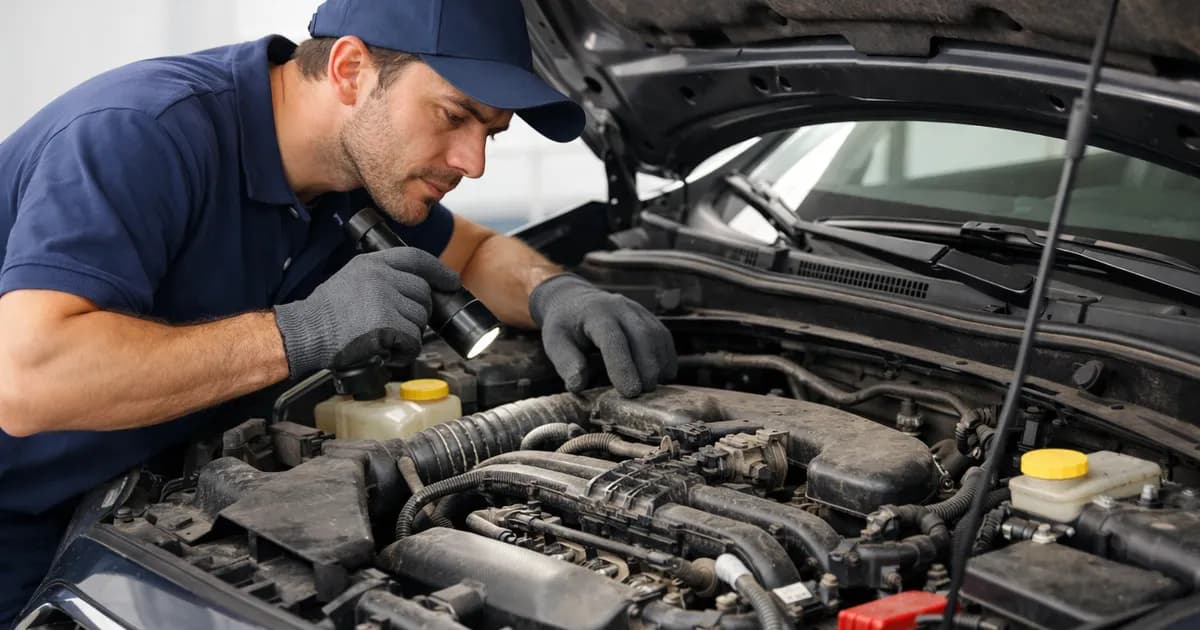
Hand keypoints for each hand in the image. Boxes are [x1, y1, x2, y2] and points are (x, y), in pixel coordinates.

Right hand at [274, 248, 460, 376]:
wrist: (305, 333)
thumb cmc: (325, 313)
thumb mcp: (352, 278)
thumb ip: (381, 277)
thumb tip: (416, 288)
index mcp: (372, 263)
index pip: (416, 258)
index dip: (438, 271)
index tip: (451, 281)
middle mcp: (381, 277)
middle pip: (423, 293)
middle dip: (418, 312)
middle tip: (399, 326)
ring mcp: (385, 299)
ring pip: (420, 319)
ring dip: (409, 335)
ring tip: (386, 340)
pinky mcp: (387, 325)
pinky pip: (414, 340)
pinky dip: (405, 352)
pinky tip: (388, 352)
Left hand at [530, 274, 676, 396]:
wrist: (575, 299)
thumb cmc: (565, 324)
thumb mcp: (555, 342)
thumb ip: (566, 363)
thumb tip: (578, 385)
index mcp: (596, 313)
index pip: (613, 339)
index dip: (623, 366)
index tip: (630, 392)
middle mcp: (620, 307)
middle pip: (642, 336)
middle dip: (646, 368)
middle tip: (642, 394)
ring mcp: (637, 310)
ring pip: (657, 336)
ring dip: (659, 365)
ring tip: (651, 388)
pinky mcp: (648, 317)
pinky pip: (664, 337)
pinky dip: (667, 358)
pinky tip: (662, 376)